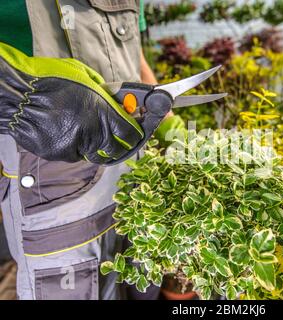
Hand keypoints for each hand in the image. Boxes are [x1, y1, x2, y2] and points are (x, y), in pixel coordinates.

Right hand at [0, 42, 143, 163]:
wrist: (17, 94)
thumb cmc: (49, 79)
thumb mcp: (85, 76)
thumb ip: (105, 93)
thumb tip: (118, 101)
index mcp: (103, 112)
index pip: (131, 135)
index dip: (135, 134)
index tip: (134, 132)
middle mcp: (93, 132)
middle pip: (115, 150)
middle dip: (116, 144)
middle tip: (111, 136)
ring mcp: (75, 145)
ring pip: (93, 152)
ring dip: (92, 144)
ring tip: (78, 126)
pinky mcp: (59, 153)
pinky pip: (73, 153)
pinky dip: (71, 145)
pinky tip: (61, 129)